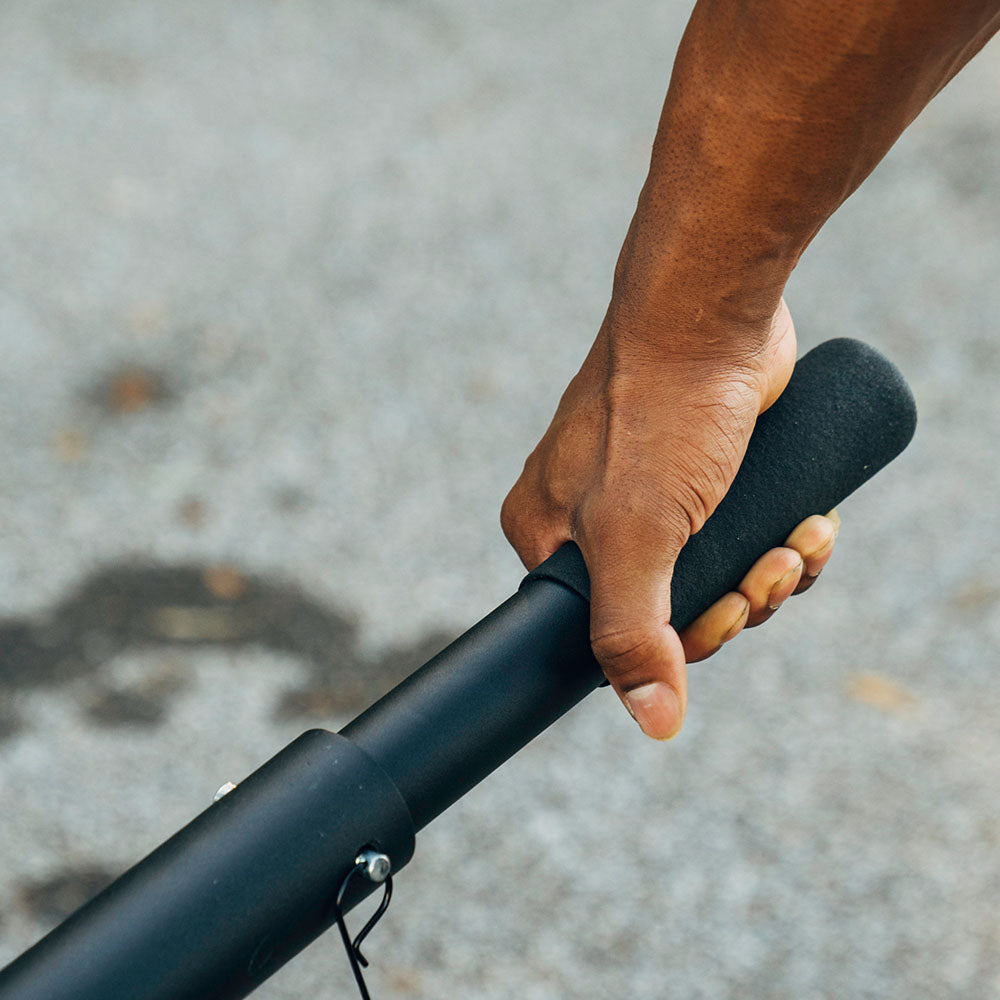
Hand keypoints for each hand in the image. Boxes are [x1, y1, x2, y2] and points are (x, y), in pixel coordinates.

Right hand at [501, 300, 837, 739]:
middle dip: (737, 603)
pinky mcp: (706, 474)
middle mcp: (592, 521)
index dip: (676, 642)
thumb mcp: (635, 531)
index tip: (726, 616)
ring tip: (801, 541)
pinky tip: (813, 525)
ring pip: (717, 573)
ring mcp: (652, 496)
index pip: (608, 633)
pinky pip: (745, 536)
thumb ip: (631, 630)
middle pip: (671, 606)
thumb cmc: (655, 412)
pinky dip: (784, 543)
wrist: (709, 311)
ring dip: (771, 575)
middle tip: (769, 573)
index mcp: (549, 539)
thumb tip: (654, 722)